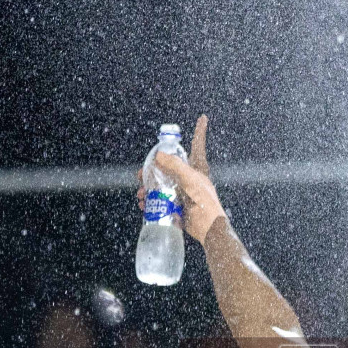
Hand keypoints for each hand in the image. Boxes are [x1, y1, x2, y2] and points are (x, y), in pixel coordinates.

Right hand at [141, 114, 225, 242]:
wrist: (207, 229)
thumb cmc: (204, 202)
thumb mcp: (190, 180)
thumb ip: (175, 166)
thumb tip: (157, 156)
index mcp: (196, 168)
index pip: (197, 145)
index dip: (199, 131)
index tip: (203, 118)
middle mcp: (189, 177)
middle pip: (168, 166)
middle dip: (152, 169)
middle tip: (140, 175)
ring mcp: (182, 191)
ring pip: (161, 184)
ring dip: (148, 187)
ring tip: (141, 194)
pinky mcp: (177, 205)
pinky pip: (160, 200)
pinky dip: (150, 202)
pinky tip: (143, 205)